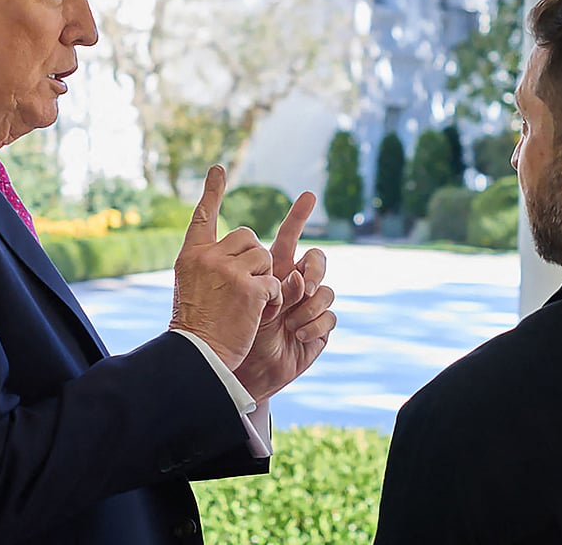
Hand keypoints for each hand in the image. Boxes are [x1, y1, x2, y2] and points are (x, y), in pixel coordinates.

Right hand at [170, 166, 281, 369]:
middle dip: (253, 257)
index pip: (202, 216)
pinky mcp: (251, 288)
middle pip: (247, 236)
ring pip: (265, 257)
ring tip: (248, 303)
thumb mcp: (190, 286)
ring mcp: (230, 271)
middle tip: (244, 284)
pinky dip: (272, 299)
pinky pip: (275, 283)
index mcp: (191, 256)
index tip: (219, 169)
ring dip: (265, 279)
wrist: (197, 355)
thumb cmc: (196, 326)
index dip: (212, 191)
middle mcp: (209, 257)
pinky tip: (257, 313)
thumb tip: (237, 248)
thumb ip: (209, 264)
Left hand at [235, 192, 336, 401]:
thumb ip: (259, 279)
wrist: (240, 367)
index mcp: (273, 269)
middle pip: (317, 259)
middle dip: (315, 268)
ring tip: (289, 322)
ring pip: (326, 290)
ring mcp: (309, 306)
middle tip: (302, 283)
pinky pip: (330, 317)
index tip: (308, 194)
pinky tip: (296, 335)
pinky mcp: (319, 329)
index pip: (289, 236)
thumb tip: (294, 275)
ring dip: (309, 305)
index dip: (298, 215)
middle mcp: (294, 283)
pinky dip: (313, 325)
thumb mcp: (239, 297)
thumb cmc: (231, 330)